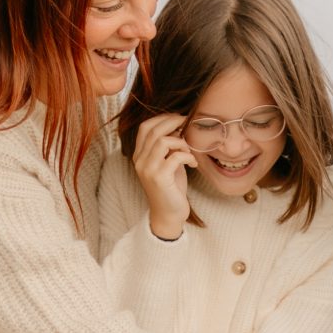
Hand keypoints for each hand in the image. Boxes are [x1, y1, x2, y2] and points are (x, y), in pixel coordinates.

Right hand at [131, 111, 192, 240]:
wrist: (168, 214)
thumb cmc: (171, 187)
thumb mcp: (168, 163)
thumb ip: (169, 146)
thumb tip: (180, 125)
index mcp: (139, 155)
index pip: (145, 127)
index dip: (163, 118)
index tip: (179, 119)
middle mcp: (140, 160)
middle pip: (154, 130)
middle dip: (174, 123)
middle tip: (188, 125)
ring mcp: (148, 169)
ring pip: (163, 141)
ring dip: (181, 142)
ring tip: (189, 151)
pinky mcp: (159, 178)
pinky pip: (175, 157)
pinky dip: (188, 156)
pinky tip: (193, 164)